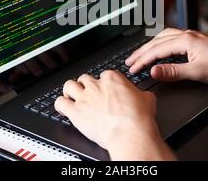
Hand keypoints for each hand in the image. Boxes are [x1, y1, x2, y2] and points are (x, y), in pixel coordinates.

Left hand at [54, 71, 175, 159]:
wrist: (130, 133)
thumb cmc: (139, 118)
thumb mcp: (147, 99)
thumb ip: (140, 94)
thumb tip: (143, 96)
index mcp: (112, 79)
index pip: (104, 75)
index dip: (105, 84)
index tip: (107, 91)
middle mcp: (96, 86)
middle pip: (85, 78)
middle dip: (86, 86)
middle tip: (90, 94)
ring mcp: (84, 98)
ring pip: (69, 85)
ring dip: (70, 90)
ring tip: (72, 96)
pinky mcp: (75, 112)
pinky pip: (60, 103)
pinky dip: (60, 104)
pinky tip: (64, 108)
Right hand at [126, 28, 207, 81]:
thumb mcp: (197, 72)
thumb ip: (173, 72)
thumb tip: (154, 71)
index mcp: (185, 40)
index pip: (156, 50)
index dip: (142, 60)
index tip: (132, 68)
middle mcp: (187, 34)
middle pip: (156, 41)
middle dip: (141, 51)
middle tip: (129, 61)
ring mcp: (192, 35)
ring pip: (163, 36)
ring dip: (150, 45)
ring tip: (140, 53)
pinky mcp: (197, 38)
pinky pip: (172, 36)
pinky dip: (161, 42)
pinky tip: (162, 46)